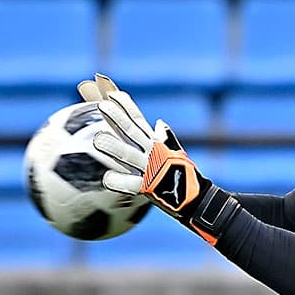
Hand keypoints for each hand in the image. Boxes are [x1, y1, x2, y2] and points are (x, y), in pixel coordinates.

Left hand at [77, 74, 239, 242]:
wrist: (197, 199)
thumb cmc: (184, 176)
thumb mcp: (175, 153)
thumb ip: (165, 137)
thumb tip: (159, 122)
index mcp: (156, 144)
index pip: (138, 120)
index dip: (126, 107)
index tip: (112, 95)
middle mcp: (153, 153)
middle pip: (132, 132)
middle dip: (117, 119)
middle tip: (102, 107)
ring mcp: (151, 169)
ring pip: (129, 155)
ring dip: (114, 147)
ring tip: (97, 140)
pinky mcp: (150, 188)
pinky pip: (132, 184)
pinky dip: (120, 182)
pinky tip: (107, 178)